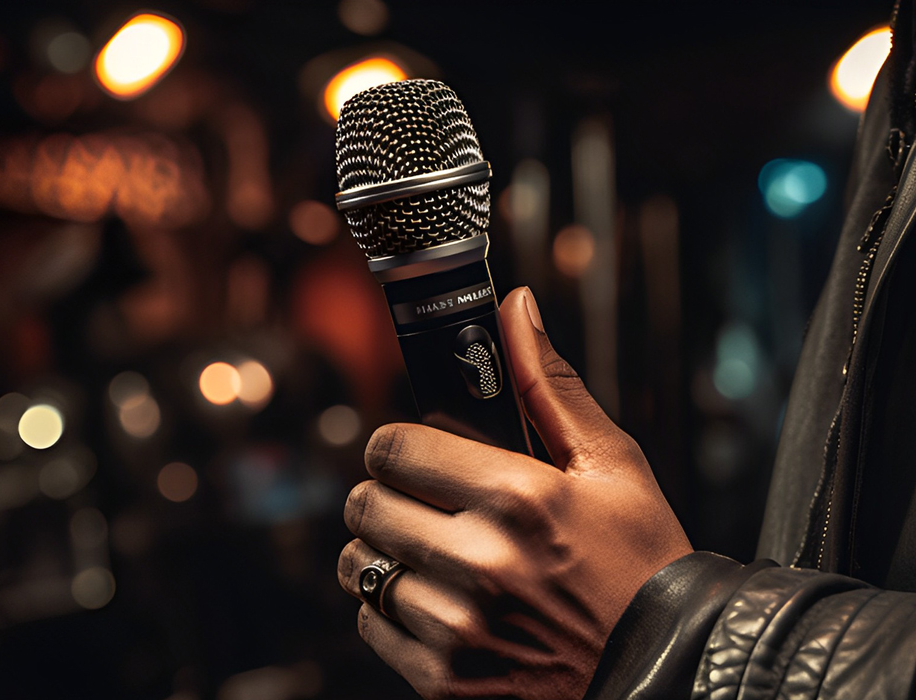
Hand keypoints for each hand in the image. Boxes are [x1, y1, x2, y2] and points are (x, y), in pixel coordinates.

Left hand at [338, 287, 692, 698]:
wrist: (666, 668)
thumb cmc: (641, 563)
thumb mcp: (611, 464)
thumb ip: (548, 384)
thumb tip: (516, 308)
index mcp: (517, 496)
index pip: (393, 447)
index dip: (398, 445)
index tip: (414, 455)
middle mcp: (480, 561)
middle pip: (366, 503)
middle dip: (387, 494)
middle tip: (422, 502)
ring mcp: (459, 627)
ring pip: (360, 564)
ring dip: (383, 551)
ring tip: (429, 553)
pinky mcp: (445, 681)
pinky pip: (372, 623)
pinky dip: (391, 608)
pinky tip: (438, 601)